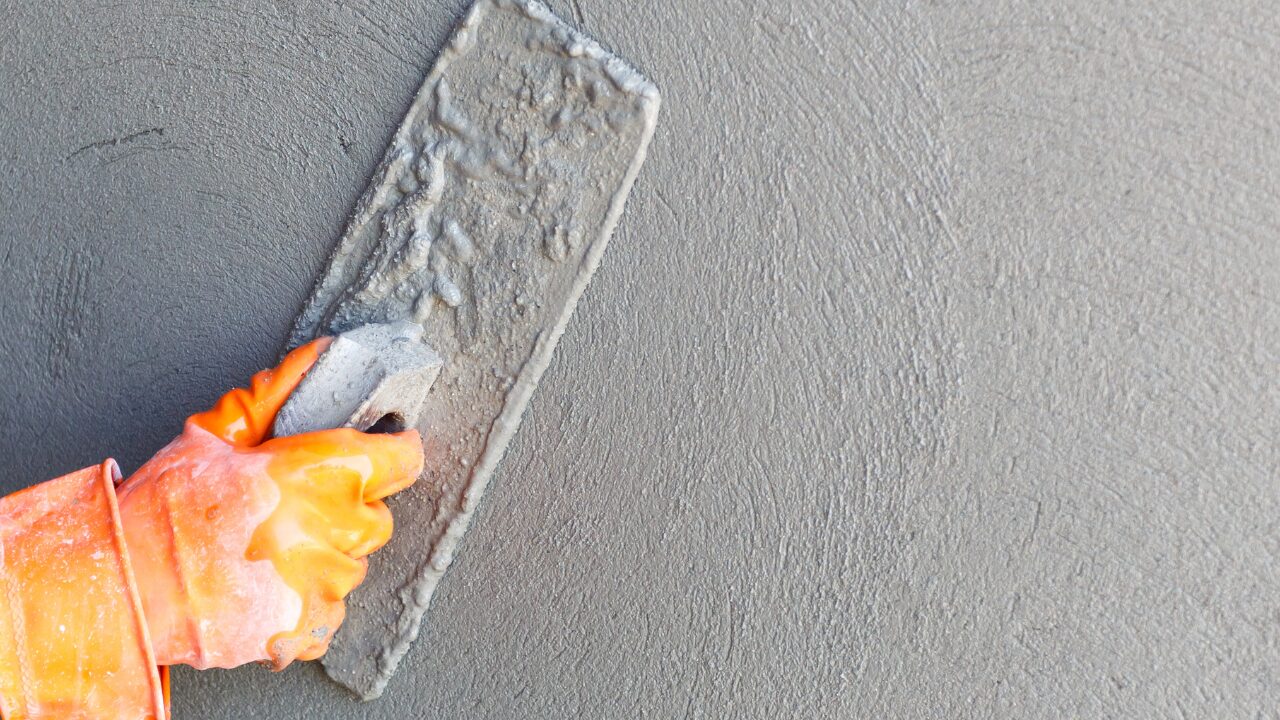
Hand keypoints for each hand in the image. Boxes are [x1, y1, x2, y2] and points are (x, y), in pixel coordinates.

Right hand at [115, 339, 423, 669]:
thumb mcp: (214, 434)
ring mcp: (323, 583)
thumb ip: (275, 396)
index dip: (392, 451)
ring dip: (324, 557)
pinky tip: (264, 587)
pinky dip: (305, 602)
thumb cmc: (161, 508)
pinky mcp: (307, 628)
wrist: (123, 587)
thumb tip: (318, 357)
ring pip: (353, 565)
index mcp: (320, 472)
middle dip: (346, 510)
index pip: (403, 458)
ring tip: (267, 551)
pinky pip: (330, 611)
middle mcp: (332, 528)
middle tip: (294, 509)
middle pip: (377, 517)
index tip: (381, 452)